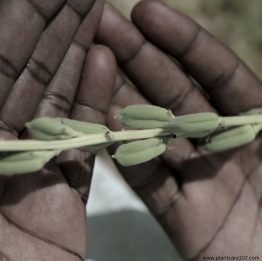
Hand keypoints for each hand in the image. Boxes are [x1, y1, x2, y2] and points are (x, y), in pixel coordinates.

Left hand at [0, 1, 115, 259]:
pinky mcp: (68, 181)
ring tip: (96, 12)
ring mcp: (38, 159)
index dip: (24, 18)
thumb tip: (2, 49)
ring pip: (61, 96)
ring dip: (78, 53)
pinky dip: (95, 99)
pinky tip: (105, 62)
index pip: (0, 60)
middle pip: (31, 70)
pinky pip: (84, 133)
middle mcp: (2, 138)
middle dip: (56, 25)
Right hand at [96, 0, 261, 257]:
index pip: (214, 72)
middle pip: (173, 94)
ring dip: (121, 99)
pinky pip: (146, 177)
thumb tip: (251, 61)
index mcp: (254, 125)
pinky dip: (125, 153)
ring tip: (92, 64)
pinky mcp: (177, 211)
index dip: (181, 41)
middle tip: (104, 26)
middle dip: (139, 57)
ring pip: (151, 132)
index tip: (145, 13)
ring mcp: (194, 176)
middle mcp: (218, 144)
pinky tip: (102, 123)